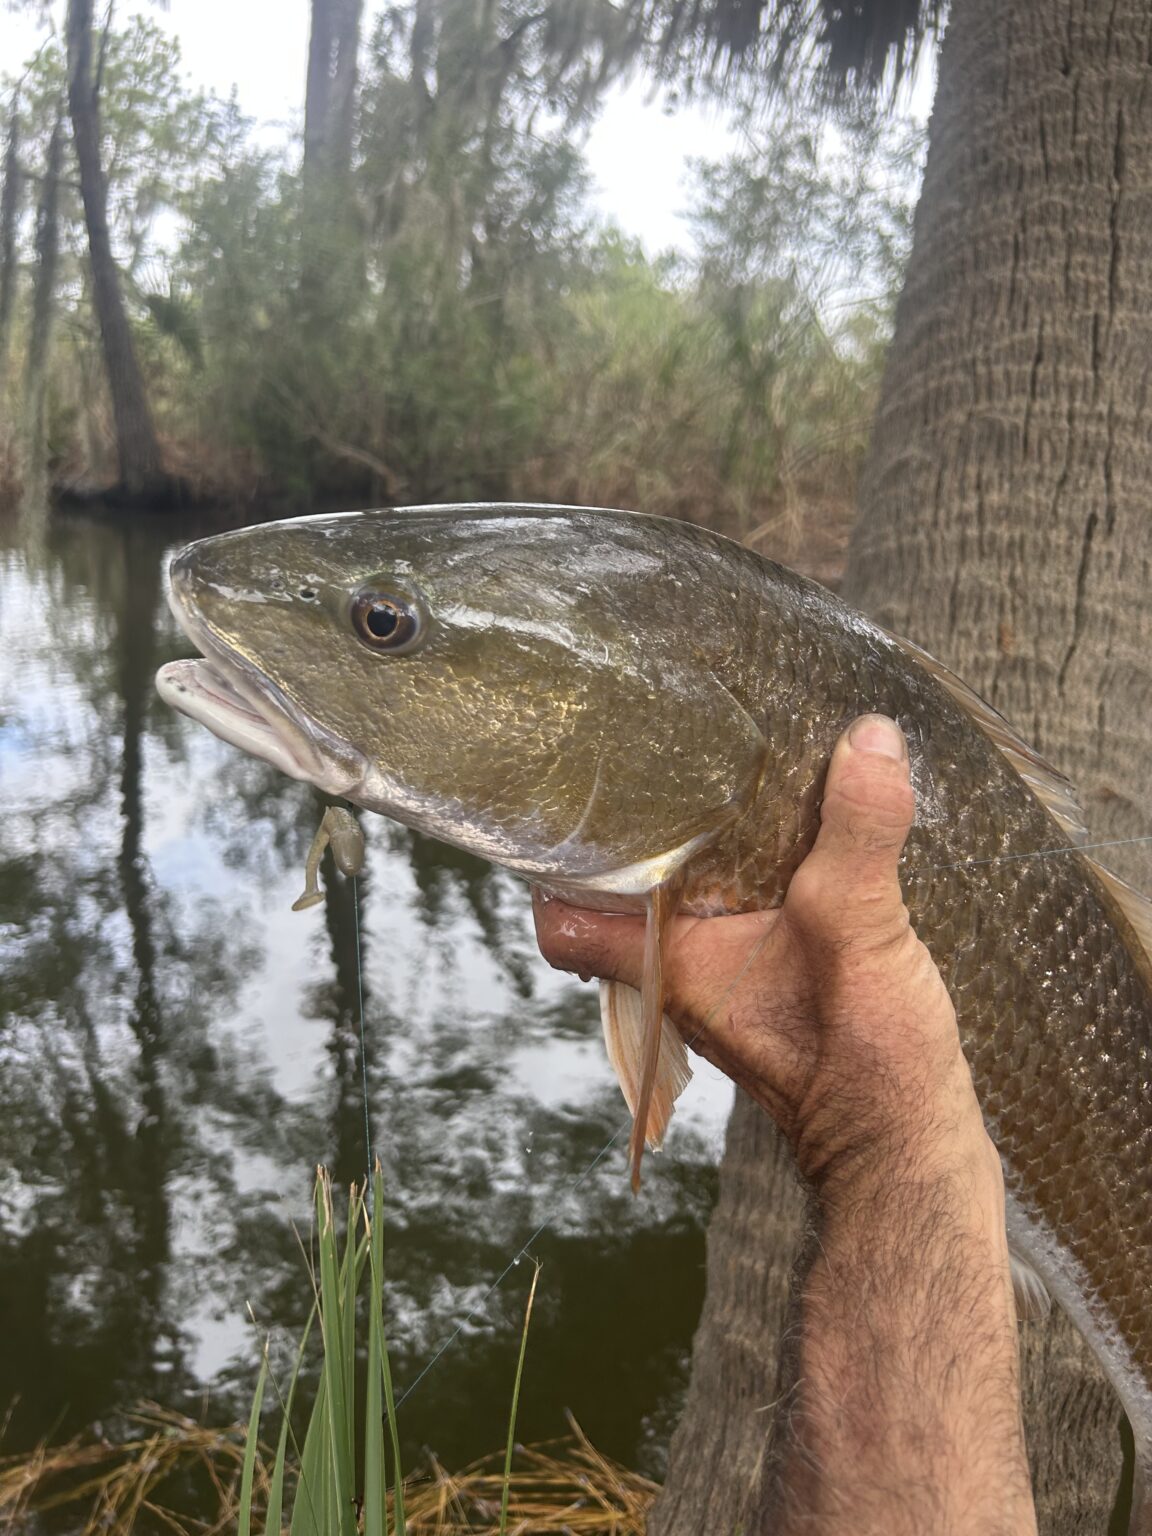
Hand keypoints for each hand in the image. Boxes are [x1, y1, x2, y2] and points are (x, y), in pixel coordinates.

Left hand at [534, 713, 994, 1197]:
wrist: (911, 1153)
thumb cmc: (864, 1068)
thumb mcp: (858, 930)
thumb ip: (855, 833)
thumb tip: (868, 738)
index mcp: (670, 966)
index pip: (566, 920)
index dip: (555, 863)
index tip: (571, 798)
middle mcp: (685, 975)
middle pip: (627, 895)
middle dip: (642, 830)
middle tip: (657, 753)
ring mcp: (730, 981)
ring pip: (690, 902)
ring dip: (705, 848)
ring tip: (725, 771)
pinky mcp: (779, 981)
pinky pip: (744, 913)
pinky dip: (757, 872)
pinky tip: (798, 833)